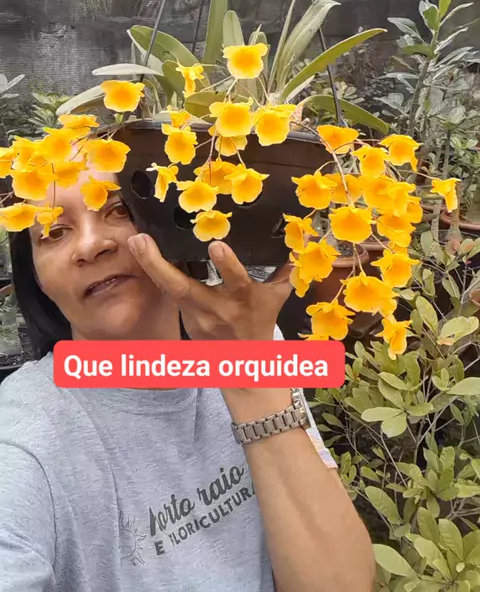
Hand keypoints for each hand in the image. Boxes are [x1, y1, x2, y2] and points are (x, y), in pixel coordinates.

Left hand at [128, 234, 291, 340]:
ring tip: (134, 241)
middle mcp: (215, 308)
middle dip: (159, 265)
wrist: (244, 367)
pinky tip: (140, 253)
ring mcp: (194, 315)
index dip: (228, 265)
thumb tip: (304, 238)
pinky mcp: (183, 316)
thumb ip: (287, 269)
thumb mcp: (278, 298)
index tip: (216, 244)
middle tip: (140, 239)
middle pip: (182, 288)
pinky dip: (154, 271)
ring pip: (168, 290)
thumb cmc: (261, 323)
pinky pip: (168, 291)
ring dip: (149, 265)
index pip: (237, 283)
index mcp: (242, 301)